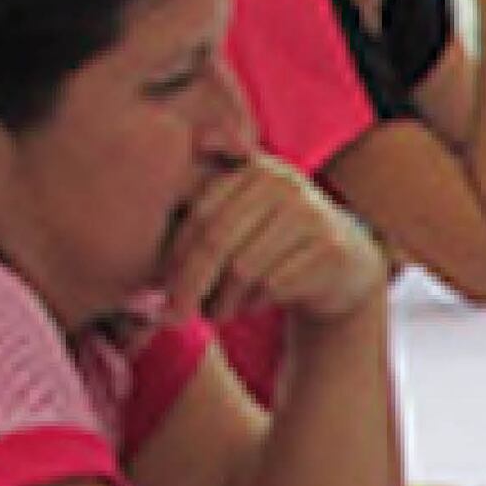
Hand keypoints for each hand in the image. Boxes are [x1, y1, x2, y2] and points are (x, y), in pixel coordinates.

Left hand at [168, 155, 387, 323]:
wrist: (343, 267)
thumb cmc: (271, 248)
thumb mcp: (238, 222)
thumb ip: (197, 225)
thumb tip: (141, 261)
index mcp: (251, 168)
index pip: (200, 213)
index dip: (175, 256)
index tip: (159, 290)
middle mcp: (283, 182)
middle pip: (218, 240)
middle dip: (190, 285)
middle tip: (174, 317)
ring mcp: (311, 213)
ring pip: (244, 268)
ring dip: (224, 301)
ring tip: (219, 313)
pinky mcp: (330, 248)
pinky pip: (274, 286)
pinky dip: (255, 305)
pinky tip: (254, 306)